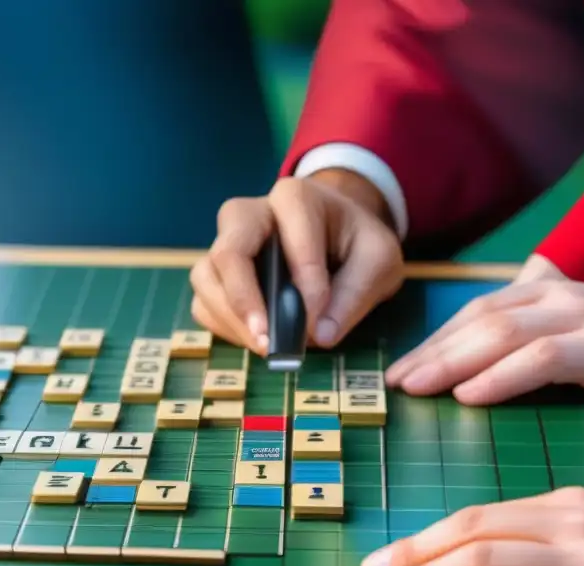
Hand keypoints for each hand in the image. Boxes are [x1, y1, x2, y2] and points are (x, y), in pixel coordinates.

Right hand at [190, 169, 403, 352]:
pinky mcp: (216, 275)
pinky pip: (203, 302)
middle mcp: (249, 215)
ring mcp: (226, 244)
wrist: (336, 233)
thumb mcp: (379, 259)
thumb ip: (357, 292)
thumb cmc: (355, 242)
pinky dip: (224, 328)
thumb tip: (321, 335)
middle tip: (269, 341)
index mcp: (295, 199)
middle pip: (228, 252)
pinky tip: (255, 340)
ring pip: (206, 279)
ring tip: (266, 348)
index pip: (290, 236)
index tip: (318, 325)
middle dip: (245, 300)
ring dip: (232, 320)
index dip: (305, 283)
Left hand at [385, 254, 583, 403]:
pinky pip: (543, 358)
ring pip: (501, 333)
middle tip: (395, 383)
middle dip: (432, 351)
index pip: (479, 312)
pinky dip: (501, 376)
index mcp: (552, 294)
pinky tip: (469, 396)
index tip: (401, 369)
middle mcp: (564, 297)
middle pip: (479, 320)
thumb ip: (540, 338)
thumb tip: (480, 369)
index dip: (436, 340)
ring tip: (417, 388)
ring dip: (452, 362)